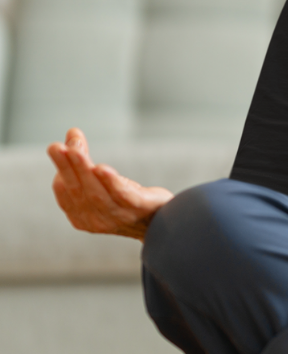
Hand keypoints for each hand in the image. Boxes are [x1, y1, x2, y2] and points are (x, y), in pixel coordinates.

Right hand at [47, 127, 173, 239]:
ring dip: (83, 169)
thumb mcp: (102, 183)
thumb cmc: (129, 199)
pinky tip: (102, 169)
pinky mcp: (138, 209)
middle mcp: (96, 220)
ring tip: (75, 150)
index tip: (59, 146)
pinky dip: (110, 182)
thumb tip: (72, 133)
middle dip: (66, 166)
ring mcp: (118, 216)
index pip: (66, 193)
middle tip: (57, 146)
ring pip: (96, 192)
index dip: (62, 169)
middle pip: (78, 191)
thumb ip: (85, 163)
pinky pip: (122, 196)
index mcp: (82, 217)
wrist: (164, 218)